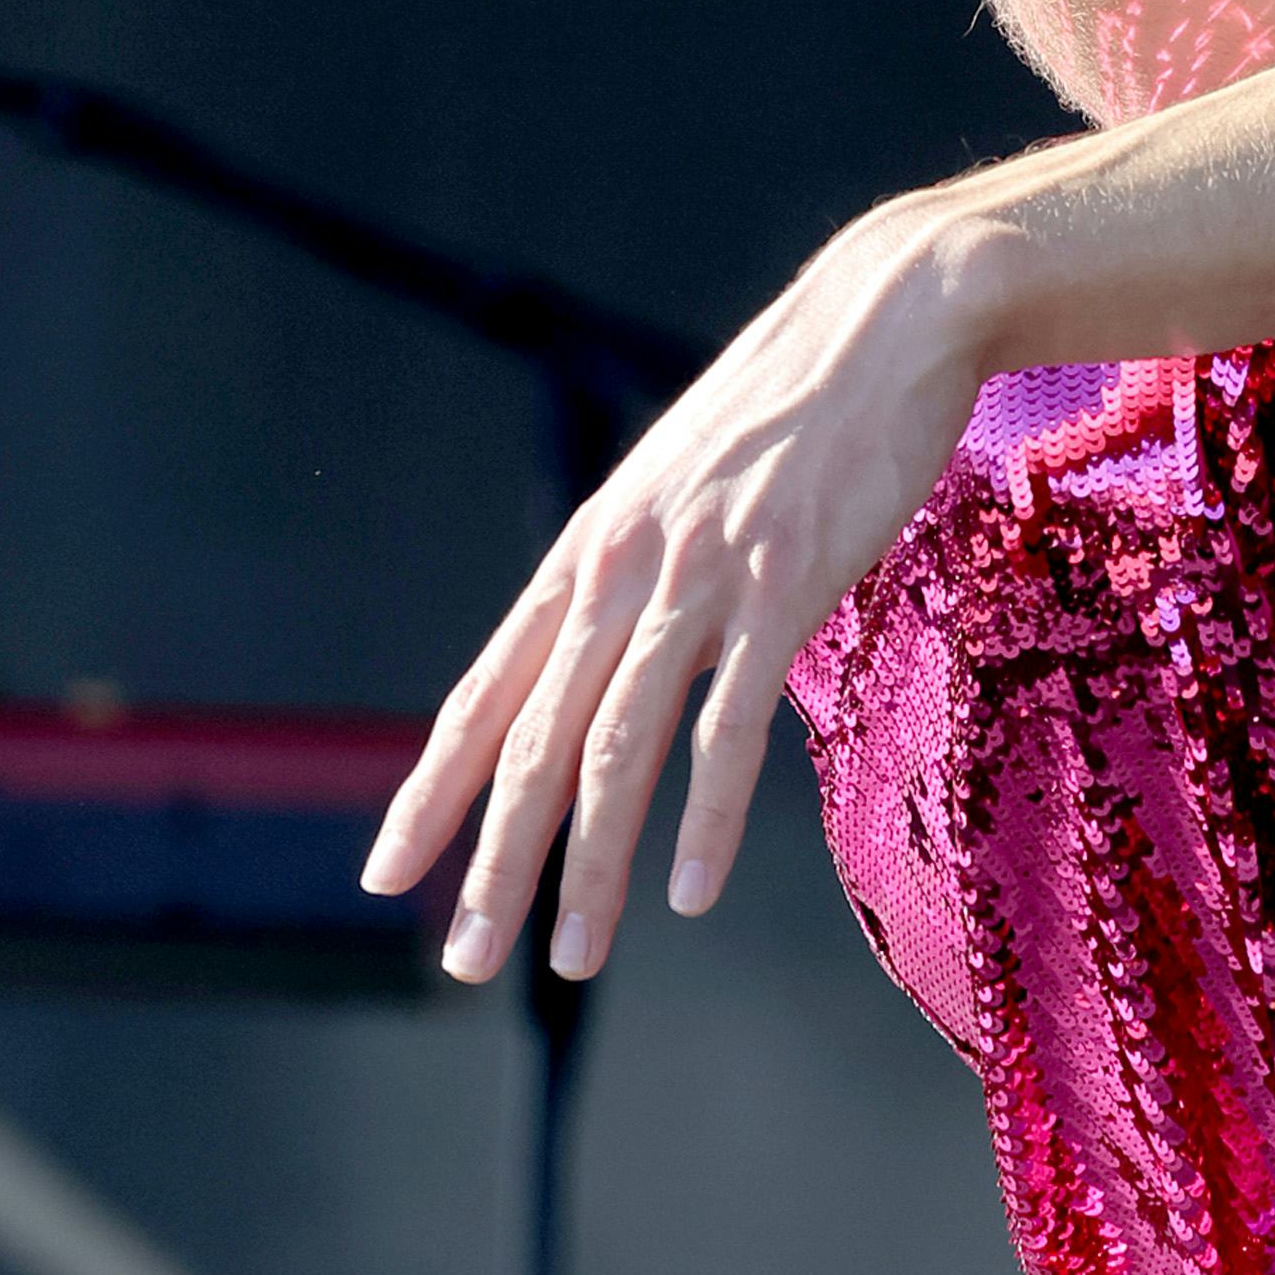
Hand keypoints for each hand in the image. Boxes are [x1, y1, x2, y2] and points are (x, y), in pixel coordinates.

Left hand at [362, 184, 998, 983]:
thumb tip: (628, 644)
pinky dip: (705, 817)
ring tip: (572, 957)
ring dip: (589, 865)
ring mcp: (699, 574)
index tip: (387, 873)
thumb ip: (649, 566)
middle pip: (539, 741)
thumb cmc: (795, 402)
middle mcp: (621, 567)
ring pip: (619, 748)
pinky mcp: (783, 580)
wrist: (887, 312)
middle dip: (496, 862)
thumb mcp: (685, 482)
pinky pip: (730, 723)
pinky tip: (687, 890)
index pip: (485, 694)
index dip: (432, 792)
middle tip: (466, 962)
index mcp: (589, 549)